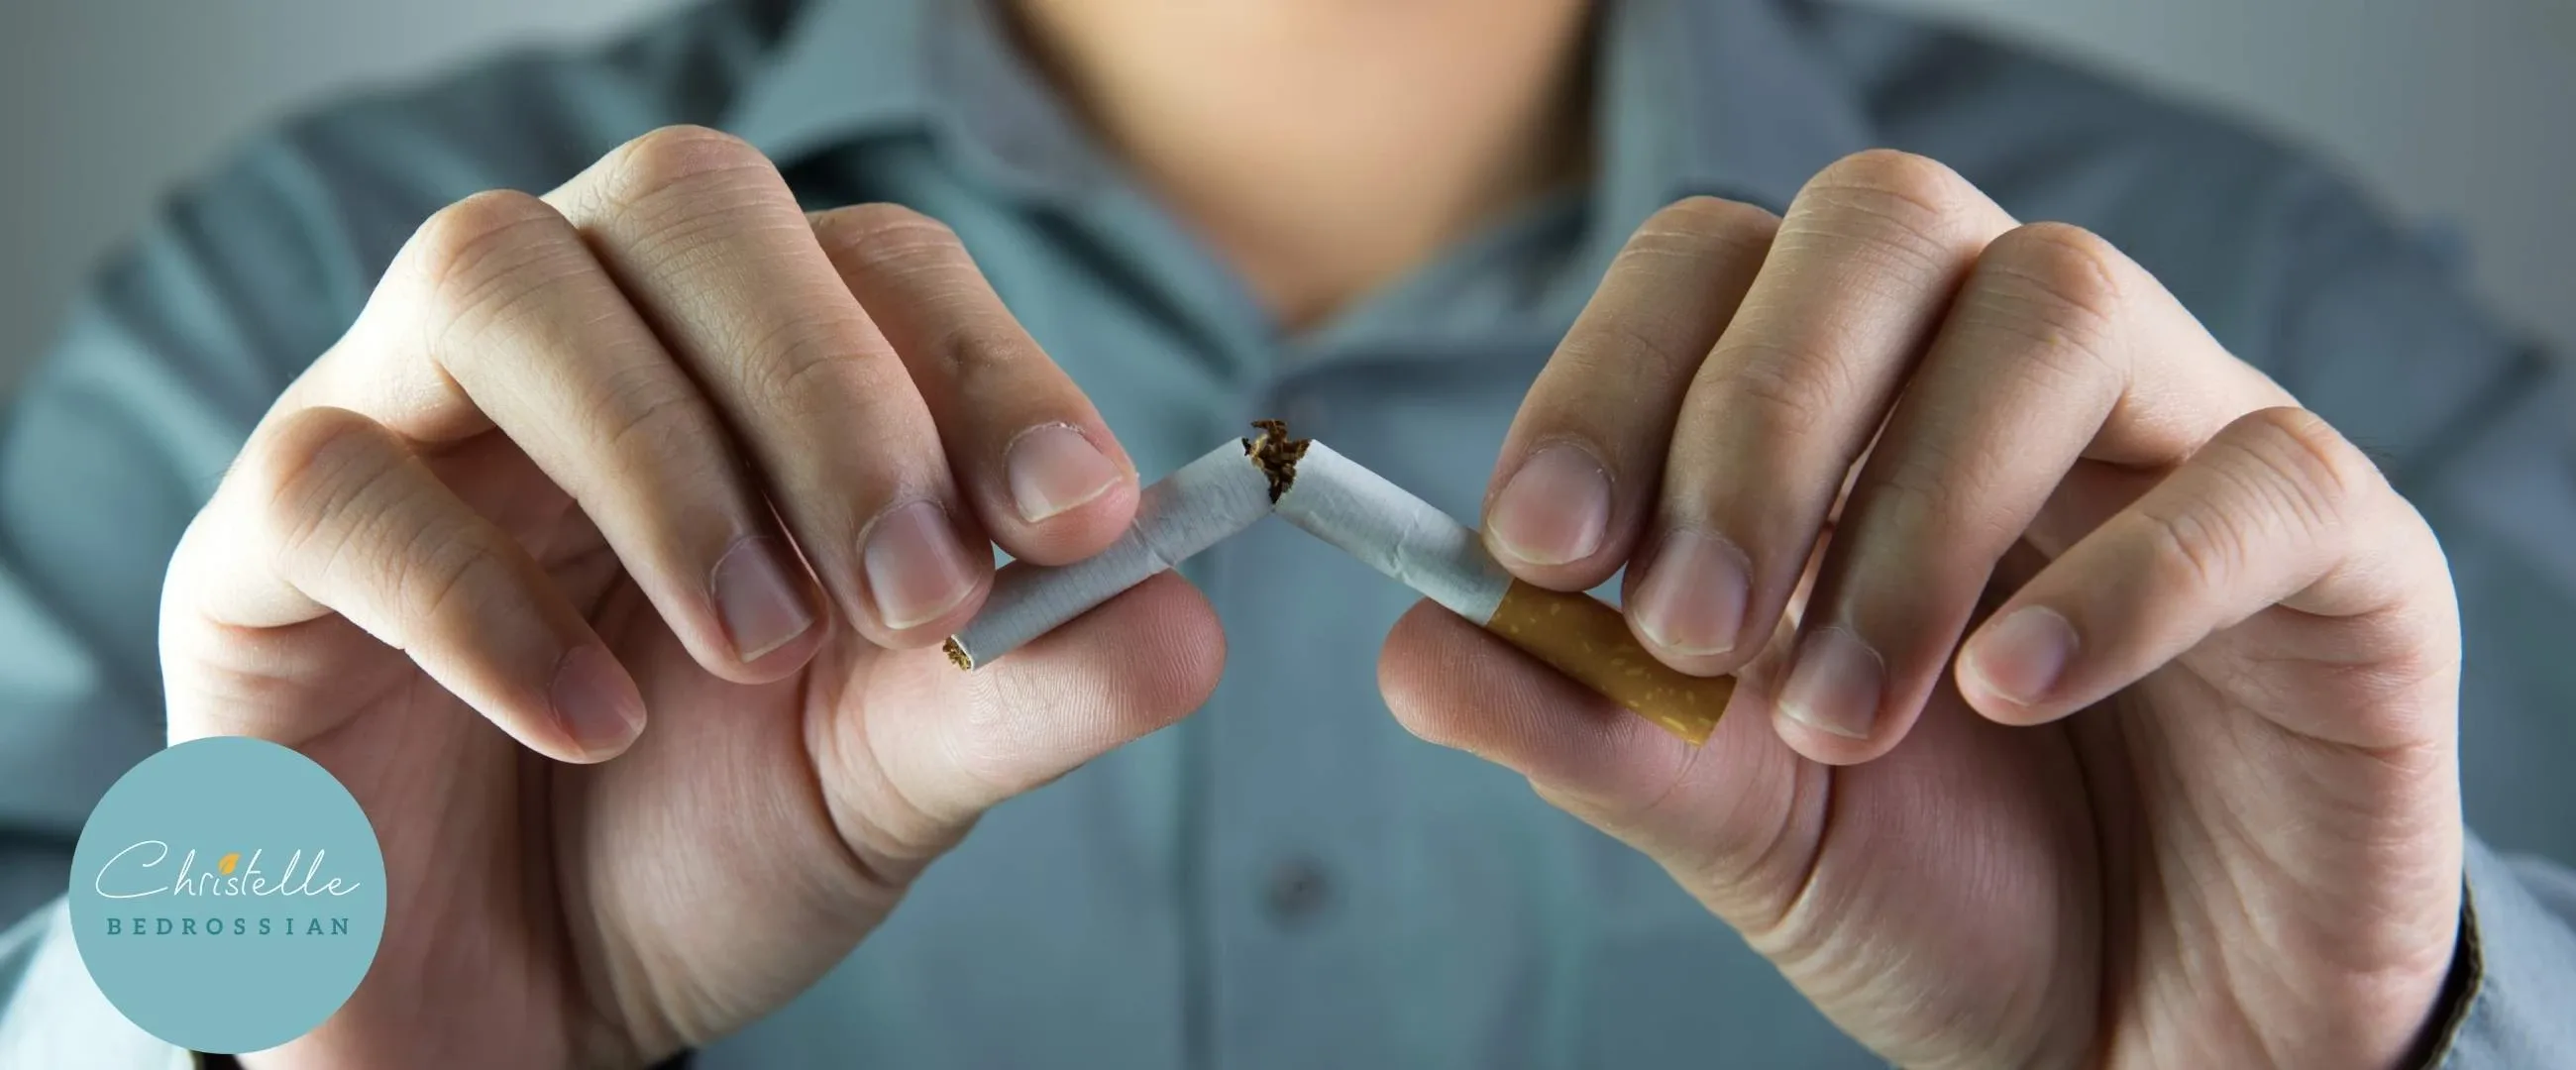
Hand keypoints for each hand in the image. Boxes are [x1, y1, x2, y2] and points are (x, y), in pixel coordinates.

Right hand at [160, 126, 1223, 1068]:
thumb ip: (1029, 690)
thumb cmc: (698, 847)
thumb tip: (1187, 620)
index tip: (1076, 517)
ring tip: (756, 647)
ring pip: (495, 275)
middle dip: (826, 383)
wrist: (510, 1010)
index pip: (877, 264)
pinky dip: (488, 599)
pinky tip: (597, 725)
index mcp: (749, 369)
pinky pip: (339, 485)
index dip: (986, 367)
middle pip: (686, 201)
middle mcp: (581, 347)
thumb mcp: (893, 775)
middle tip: (914, 587)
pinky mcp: (262, 552)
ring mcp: (406, 421)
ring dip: (663, 456)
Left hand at [1382, 151, 2462, 1068]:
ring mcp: (2184, 438)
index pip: (1717, 267)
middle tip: (1686, 628)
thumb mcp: (1728, 819)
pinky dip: (2122, 574)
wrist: (2143, 1039)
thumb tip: (1411, 647)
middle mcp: (2009, 377)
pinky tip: (2012, 691)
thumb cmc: (1939, 894)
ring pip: (2058, 308)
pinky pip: (2263, 475)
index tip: (1540, 549)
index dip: (1613, 379)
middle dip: (1752, 414)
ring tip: (1843, 715)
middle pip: (1883, 221)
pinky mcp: (2347, 549)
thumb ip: (1582, 727)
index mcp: (1851, 406)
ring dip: (1910, 515)